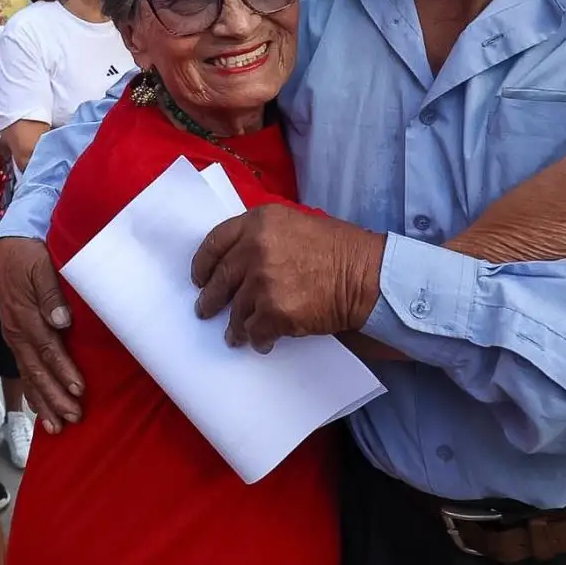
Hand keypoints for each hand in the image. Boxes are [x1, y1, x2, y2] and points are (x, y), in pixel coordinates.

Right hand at [0, 238, 84, 428]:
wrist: (6, 248)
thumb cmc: (29, 255)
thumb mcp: (41, 264)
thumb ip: (51, 292)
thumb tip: (61, 320)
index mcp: (24, 315)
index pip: (47, 347)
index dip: (63, 369)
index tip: (79, 388)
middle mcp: (16, 331)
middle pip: (36, 370)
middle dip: (54, 396)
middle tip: (74, 417)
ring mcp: (13, 337)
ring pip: (28, 376)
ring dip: (42, 402)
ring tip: (56, 427)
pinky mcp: (15, 339)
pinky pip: (23, 371)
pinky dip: (31, 393)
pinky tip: (40, 411)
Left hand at [192, 205, 384, 351]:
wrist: (366, 276)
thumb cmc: (338, 249)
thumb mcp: (295, 224)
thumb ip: (263, 235)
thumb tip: (239, 259)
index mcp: (259, 222)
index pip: (215, 242)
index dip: (203, 263)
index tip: (199, 277)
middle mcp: (255, 249)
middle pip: (219, 278)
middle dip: (210, 298)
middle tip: (205, 309)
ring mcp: (263, 281)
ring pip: (236, 310)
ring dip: (234, 325)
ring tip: (235, 334)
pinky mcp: (273, 311)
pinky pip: (254, 331)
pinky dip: (257, 339)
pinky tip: (262, 342)